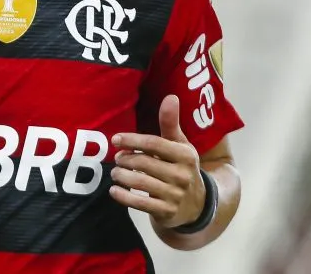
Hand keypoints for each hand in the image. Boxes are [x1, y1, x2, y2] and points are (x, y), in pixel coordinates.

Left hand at [109, 94, 205, 228]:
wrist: (196, 204)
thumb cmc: (181, 167)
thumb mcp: (179, 145)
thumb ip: (171, 123)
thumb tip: (171, 97)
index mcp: (185, 155)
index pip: (154, 144)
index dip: (132, 140)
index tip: (116, 139)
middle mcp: (182, 175)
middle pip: (144, 163)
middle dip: (125, 159)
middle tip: (116, 158)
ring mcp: (175, 195)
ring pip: (140, 182)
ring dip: (121, 176)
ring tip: (115, 172)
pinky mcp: (166, 212)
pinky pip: (140, 203)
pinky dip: (123, 197)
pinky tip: (114, 191)